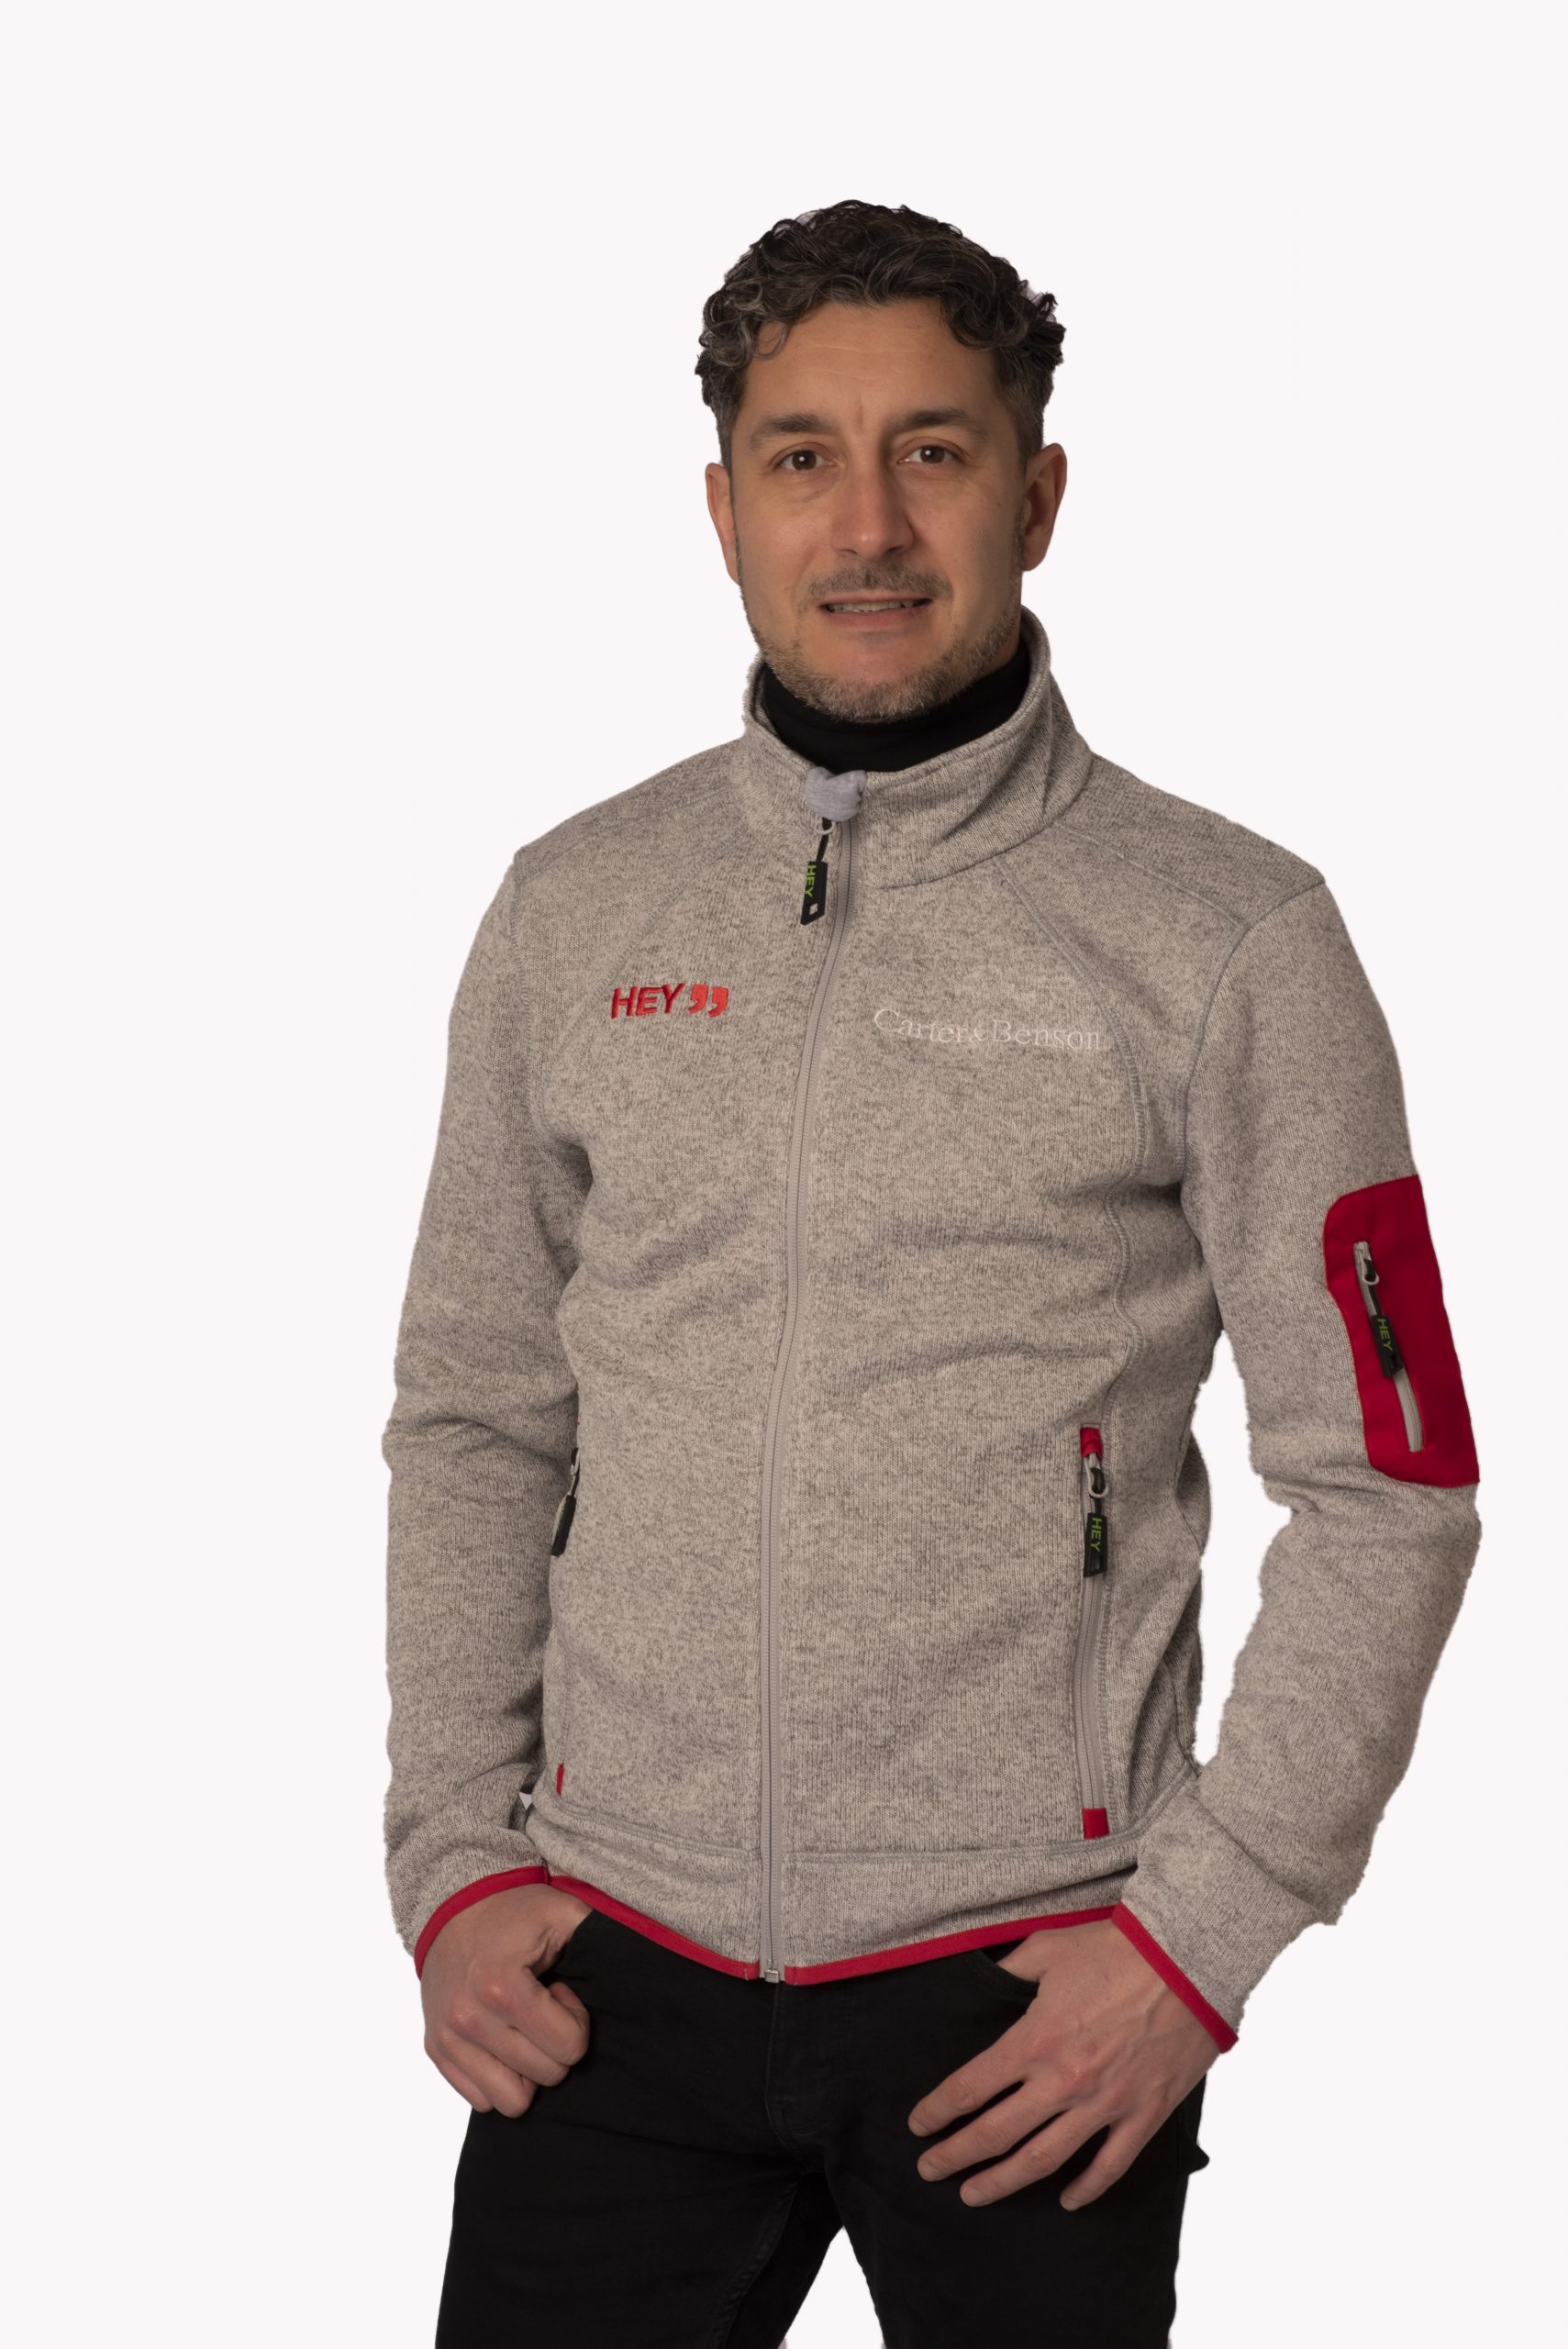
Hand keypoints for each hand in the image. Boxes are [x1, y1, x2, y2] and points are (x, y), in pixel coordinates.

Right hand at [421, 1884, 595, 2115]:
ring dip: (527, 2071)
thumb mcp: (564, 1912)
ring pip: (510, 2102)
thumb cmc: (516, 1910)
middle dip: (555, 2045)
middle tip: (543, 2007)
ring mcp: (448, 2038)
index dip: (576, 2021)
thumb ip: (600, 1939)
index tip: (560, 1992)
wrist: (453, 1902)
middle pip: (545, 2076)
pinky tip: (502, 2038)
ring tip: (523, 2028)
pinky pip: (480, 2099)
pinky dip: (498, 2077)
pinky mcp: (435, 2050)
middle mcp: (469, 2019)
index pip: (568, 2049)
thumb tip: (641, 1972)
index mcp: (501, 1987)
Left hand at [906, 1918, 1218, 2208]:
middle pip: (995, 2134)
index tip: (918, 2125)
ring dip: (1003, 2182)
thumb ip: (1010, 1970)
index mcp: (1034, 2040)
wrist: (1187, 1959)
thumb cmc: (1117, 1949)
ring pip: (1043, 2160)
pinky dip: (1086, 2190)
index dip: (938, 2110)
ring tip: (974, 2195)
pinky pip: (1110, 2166)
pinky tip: (1066, 2201)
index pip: (970, 2087)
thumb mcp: (1048, 1949)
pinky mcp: (1143, 2115)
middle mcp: (1063, 2081)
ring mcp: (1104, 2104)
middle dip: (955, 2156)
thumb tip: (983, 1976)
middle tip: (929, 2170)